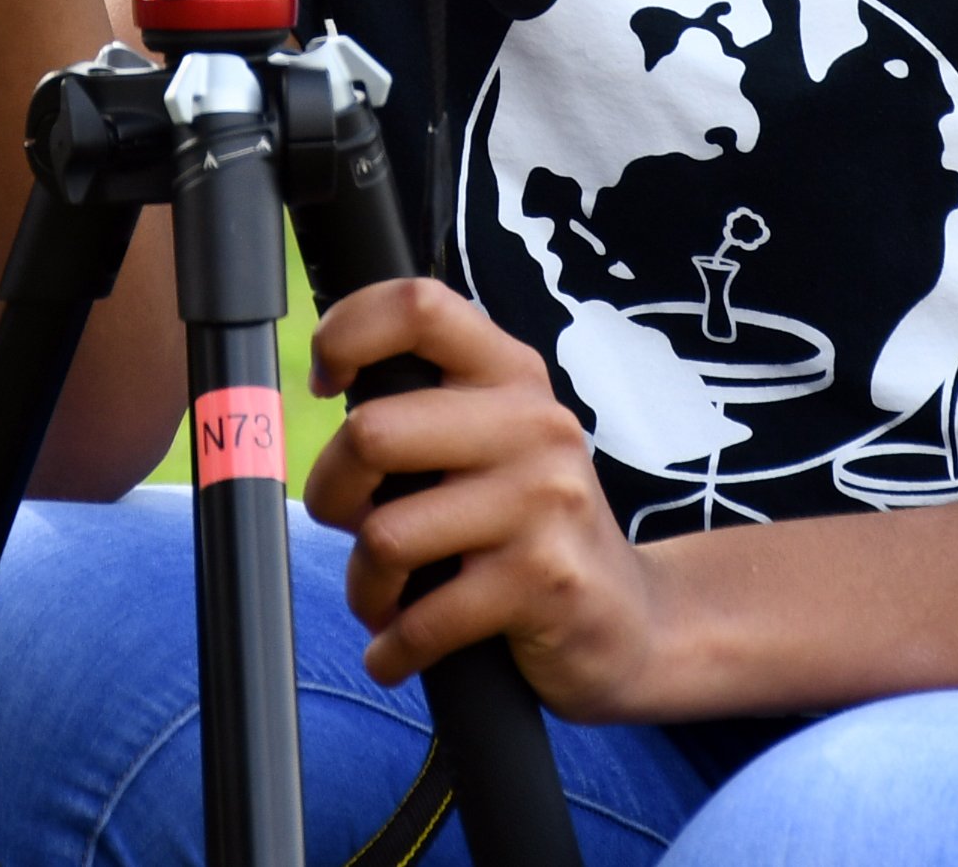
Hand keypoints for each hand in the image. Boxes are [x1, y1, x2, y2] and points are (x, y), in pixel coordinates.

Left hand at [305, 279, 667, 723]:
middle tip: (350, 523)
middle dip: (333, 493)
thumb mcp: (494, 443)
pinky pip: (423, 619)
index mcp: (512, 373)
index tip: (327, 384)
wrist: (630, 621)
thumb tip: (328, 387)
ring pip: (386, 535)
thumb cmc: (529, 528)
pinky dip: (394, 647)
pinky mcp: (544, 581)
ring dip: (366, 585)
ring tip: (386, 599)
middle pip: (372, 433)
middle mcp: (533, 424)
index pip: (417, 306)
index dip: (346, 332)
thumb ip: (427, 407)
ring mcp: (544, 501)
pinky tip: (399, 650)